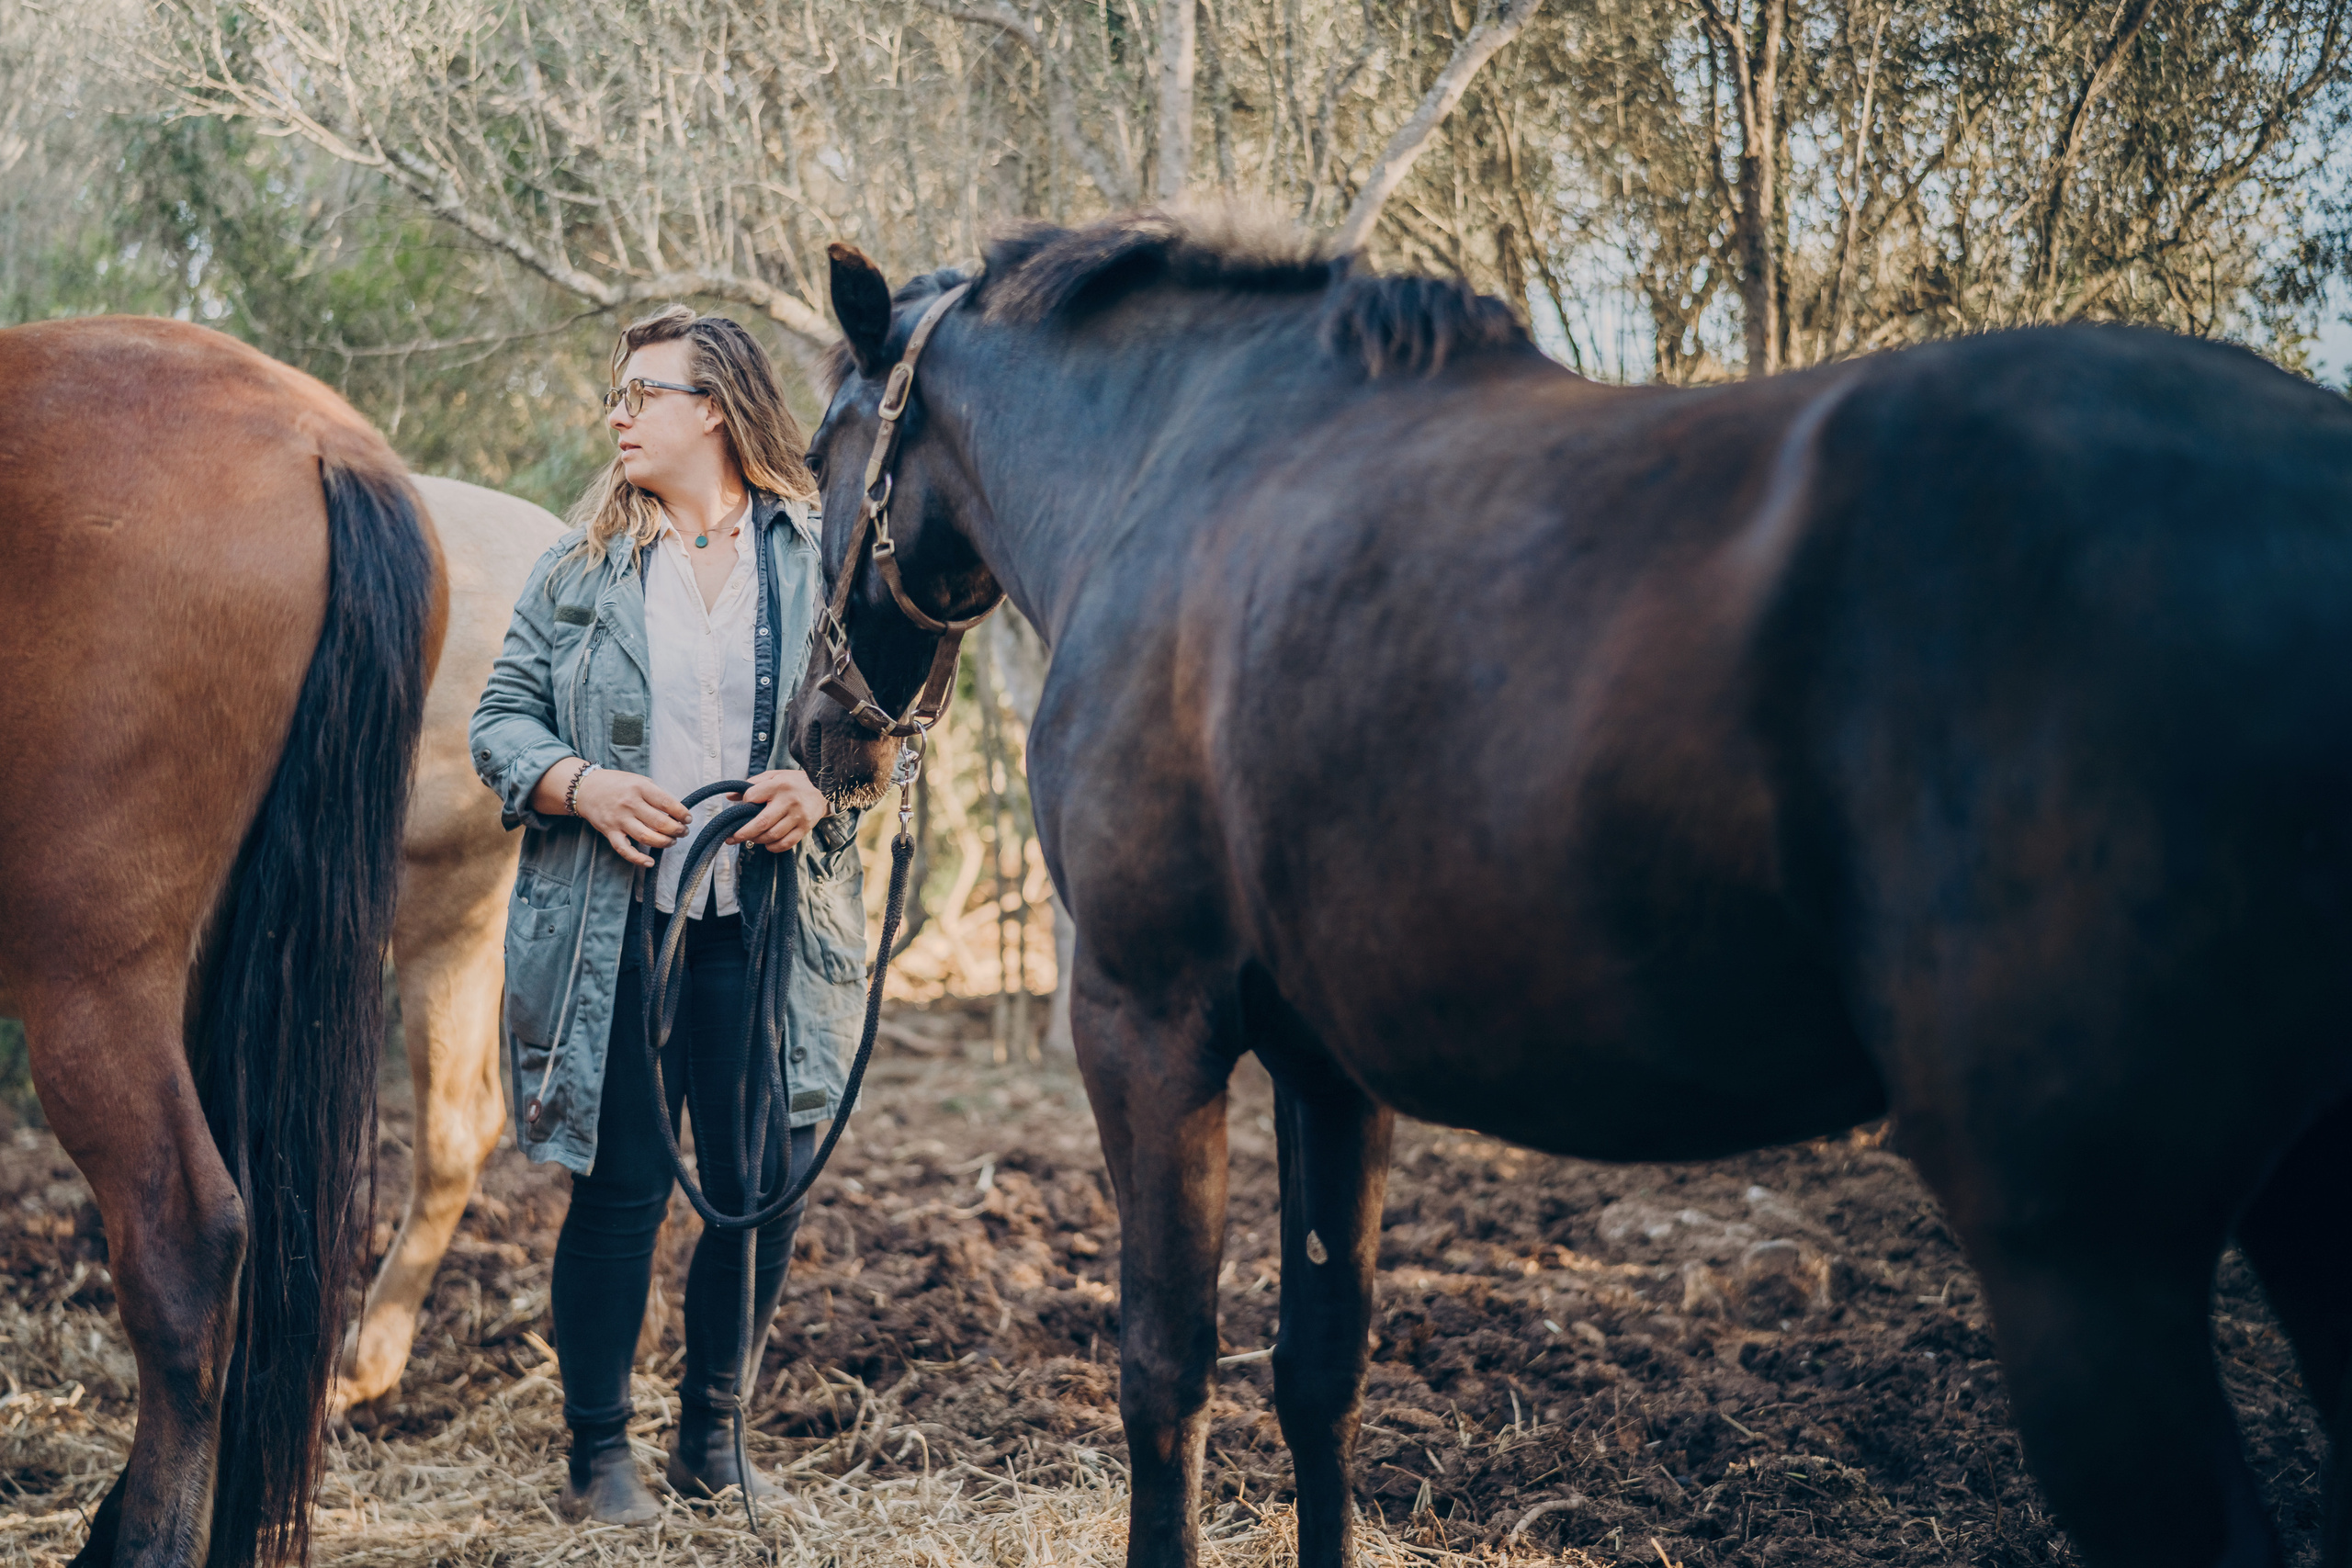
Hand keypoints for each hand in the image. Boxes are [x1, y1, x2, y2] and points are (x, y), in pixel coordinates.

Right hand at [558, 764, 689, 868]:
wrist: (586, 788)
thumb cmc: (617, 784)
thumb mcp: (638, 780)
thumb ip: (655, 793)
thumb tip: (676, 811)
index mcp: (639, 787)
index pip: (667, 803)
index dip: (681, 813)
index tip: (688, 818)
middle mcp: (629, 803)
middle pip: (660, 822)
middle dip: (677, 830)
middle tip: (683, 832)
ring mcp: (619, 819)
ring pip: (646, 837)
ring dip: (664, 842)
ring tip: (672, 841)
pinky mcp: (610, 832)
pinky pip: (624, 850)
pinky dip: (638, 859)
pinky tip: (650, 862)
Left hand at [726, 769, 829, 852]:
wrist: (823, 789)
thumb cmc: (793, 782)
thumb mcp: (773, 776)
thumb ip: (752, 784)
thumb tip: (729, 797)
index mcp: (778, 785)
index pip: (752, 797)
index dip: (743, 804)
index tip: (742, 808)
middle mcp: (789, 801)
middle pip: (762, 823)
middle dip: (743, 833)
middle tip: (732, 838)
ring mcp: (798, 816)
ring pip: (773, 835)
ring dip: (757, 840)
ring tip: (751, 838)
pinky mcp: (805, 828)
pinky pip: (786, 843)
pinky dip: (773, 847)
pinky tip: (767, 844)